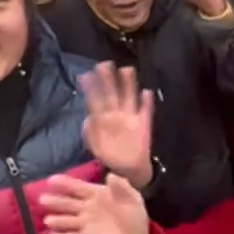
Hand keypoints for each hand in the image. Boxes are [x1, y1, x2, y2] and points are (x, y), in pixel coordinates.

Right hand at [40, 172, 149, 233]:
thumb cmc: (132, 213)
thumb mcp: (132, 197)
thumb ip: (122, 187)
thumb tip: (110, 175)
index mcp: (96, 194)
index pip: (78, 187)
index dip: (65, 183)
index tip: (51, 180)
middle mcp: (87, 208)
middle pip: (69, 204)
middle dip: (56, 201)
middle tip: (43, 199)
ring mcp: (86, 224)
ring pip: (68, 221)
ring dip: (58, 221)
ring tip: (49, 220)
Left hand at [80, 62, 154, 186]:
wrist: (128, 170)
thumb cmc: (109, 155)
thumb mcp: (94, 144)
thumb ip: (89, 130)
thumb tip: (88, 117)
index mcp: (103, 119)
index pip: (96, 100)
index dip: (91, 88)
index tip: (86, 74)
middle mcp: (116, 115)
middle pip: (111, 94)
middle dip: (107, 80)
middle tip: (103, 64)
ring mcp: (130, 118)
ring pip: (128, 98)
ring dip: (128, 85)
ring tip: (126, 70)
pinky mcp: (143, 125)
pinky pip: (146, 112)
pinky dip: (147, 103)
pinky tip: (147, 92)